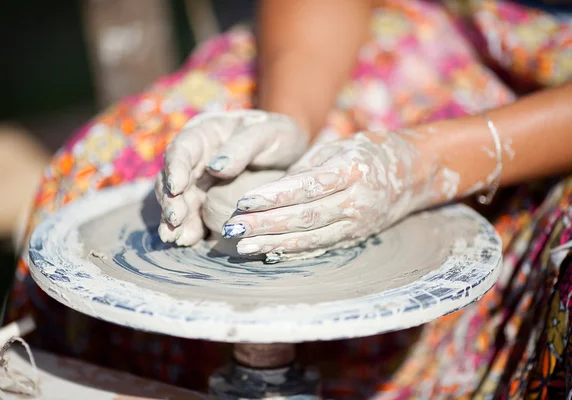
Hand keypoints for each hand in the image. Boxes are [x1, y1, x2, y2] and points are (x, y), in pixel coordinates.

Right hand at [155, 110, 308, 245]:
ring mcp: (199, 182)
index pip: (182, 149)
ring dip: (173, 220)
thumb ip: (243, 146)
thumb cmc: (279, 137)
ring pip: (178, 201)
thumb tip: (215, 167)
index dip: (175, 168)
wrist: (291, 156)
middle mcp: (196, 159)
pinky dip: (188, 228)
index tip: (176, 187)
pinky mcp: (207, 203)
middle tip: (175, 220)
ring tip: (174, 237)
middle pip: (173, 178)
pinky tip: (187, 240)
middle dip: (170, 200)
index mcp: (206, 134)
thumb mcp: (268, 134)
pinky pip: (193, 216)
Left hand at [220, 131, 431, 261]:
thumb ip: (308, 167)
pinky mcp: (355, 238)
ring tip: (243, 247)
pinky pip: (321, 247)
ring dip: (274, 244)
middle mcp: (356, 201)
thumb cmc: (368, 152)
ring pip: (311, 237)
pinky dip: (294, 252)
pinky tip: (269, 254)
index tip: (243, 202)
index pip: (307, 187)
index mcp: (352, 171)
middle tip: (232, 228)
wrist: (413, 173)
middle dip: (265, 225)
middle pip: (305, 216)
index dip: (275, 197)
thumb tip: (273, 191)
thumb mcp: (340, 147)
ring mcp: (357, 224)